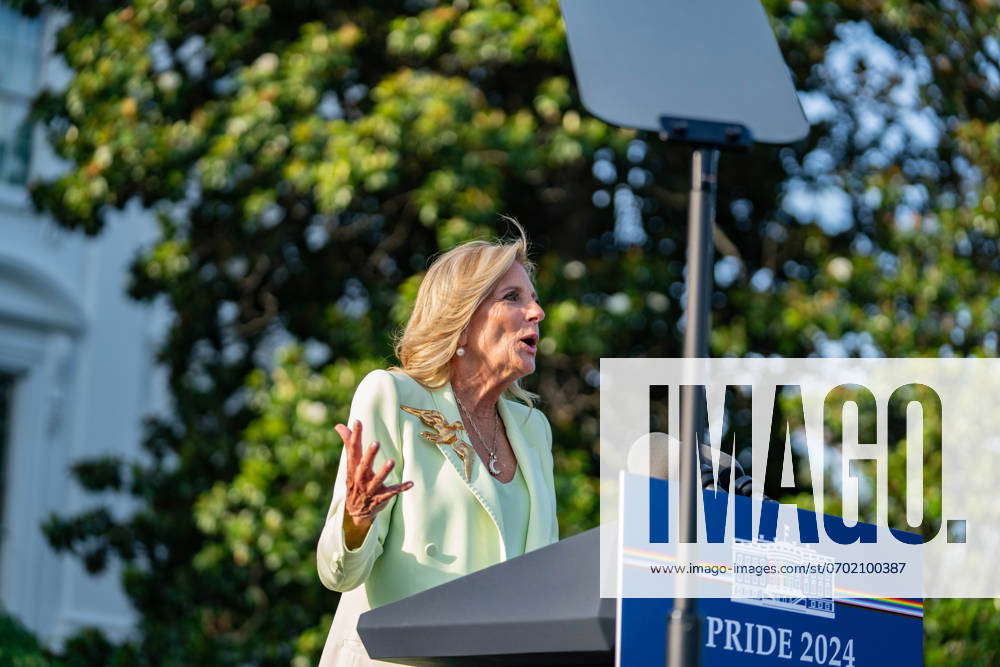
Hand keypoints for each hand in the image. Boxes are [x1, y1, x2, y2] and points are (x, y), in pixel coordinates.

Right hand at [335, 421, 411, 546]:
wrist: (355, 512)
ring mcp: (370, 490)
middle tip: (376, 443)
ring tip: (392, 461)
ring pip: (377, 481)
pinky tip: (411, 483)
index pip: (353, 450)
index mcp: (353, 468)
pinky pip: (391, 493)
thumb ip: (348, 444)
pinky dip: (400, 488)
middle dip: (369, 456)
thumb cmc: (355, 482)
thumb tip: (339, 426)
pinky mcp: (380, 499)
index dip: (354, 436)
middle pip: (363, 466)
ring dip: (384, 472)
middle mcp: (360, 479)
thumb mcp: (350, 465)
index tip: (357, 422)